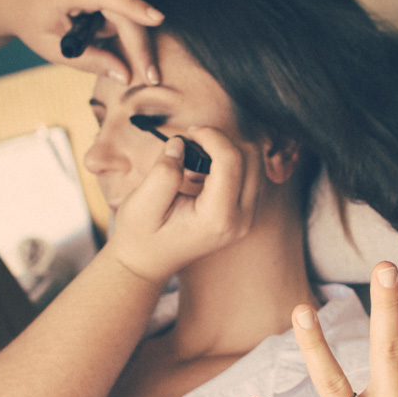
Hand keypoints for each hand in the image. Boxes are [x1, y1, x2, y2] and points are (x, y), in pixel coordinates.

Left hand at [0, 0, 163, 82]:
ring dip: (122, 30)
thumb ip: (92, 61)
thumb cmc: (35, 20)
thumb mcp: (55, 49)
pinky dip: (122, 17)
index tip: (157, 19)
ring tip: (93, 33)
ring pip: (132, 8)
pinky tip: (99, 21)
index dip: (133, 8)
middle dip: (139, 46)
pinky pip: (131, 0)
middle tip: (151, 77)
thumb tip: (126, 76)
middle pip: (126, 11)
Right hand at [108, 128, 260, 282]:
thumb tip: (181, 144)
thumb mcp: (142, 204)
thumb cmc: (142, 235)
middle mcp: (240, 220)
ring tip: (197, 157)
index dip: (211, 136)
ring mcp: (246, 219)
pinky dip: (231, 162)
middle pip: (252, 159)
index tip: (188, 133)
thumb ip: (164, 172)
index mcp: (218, 218)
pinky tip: (205, 170)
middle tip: (192, 141)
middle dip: (223, 140)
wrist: (147, 262)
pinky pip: (250, 175)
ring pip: (256, 164)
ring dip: (228, 150)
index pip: (231, 161)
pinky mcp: (244, 213)